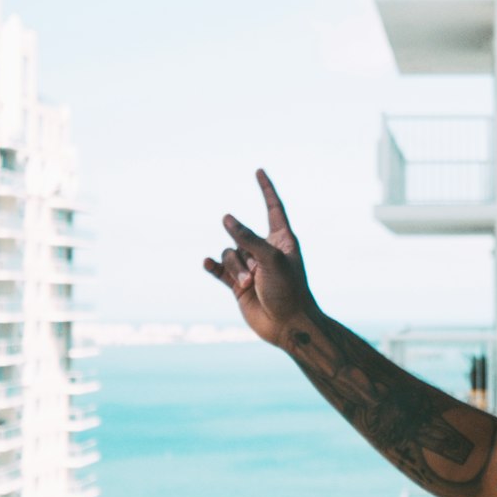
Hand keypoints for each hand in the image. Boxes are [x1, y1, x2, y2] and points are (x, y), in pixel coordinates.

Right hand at [204, 170, 316, 345]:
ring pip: (229, 253)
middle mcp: (265, 251)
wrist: (288, 326)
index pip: (273, 208)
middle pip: (241, 235)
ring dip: (235, 268)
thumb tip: (227, 218)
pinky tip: (206, 263)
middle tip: (256, 273)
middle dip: (243, 252)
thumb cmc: (289, 291)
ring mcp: (251, 267)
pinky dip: (213, 266)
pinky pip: (219, 269)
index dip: (266, 189)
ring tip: (249, 284)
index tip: (259, 171)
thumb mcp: (271, 259)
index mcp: (282, 240)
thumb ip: (248, 237)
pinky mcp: (238, 285)